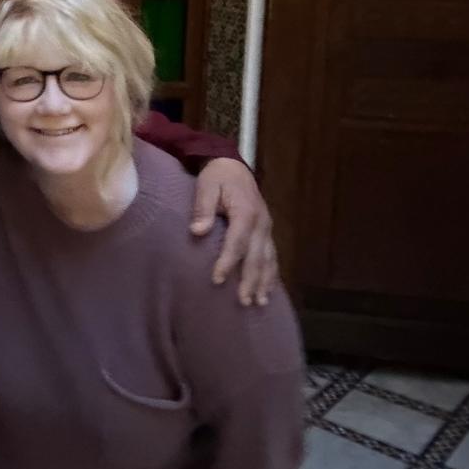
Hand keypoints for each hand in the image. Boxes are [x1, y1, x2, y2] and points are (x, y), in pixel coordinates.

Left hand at [189, 157, 278, 306]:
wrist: (233, 165)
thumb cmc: (217, 177)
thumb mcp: (206, 186)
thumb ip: (202, 208)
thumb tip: (197, 232)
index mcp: (246, 212)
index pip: (237, 243)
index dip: (227, 263)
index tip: (217, 280)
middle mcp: (261, 224)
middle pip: (256, 257)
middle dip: (250, 281)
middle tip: (243, 303)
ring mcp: (267, 229)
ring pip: (268, 260)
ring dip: (264, 282)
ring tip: (258, 304)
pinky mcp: (267, 232)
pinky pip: (272, 256)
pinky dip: (271, 275)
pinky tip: (268, 290)